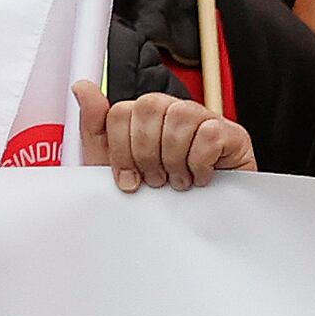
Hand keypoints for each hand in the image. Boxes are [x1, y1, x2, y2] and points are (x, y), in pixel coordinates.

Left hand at [79, 80, 255, 190]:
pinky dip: (199, 163)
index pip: (123, 110)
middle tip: (154, 178)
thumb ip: (95, 127)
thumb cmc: (158, 196)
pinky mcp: (232, 134)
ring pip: (180, 115)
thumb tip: (83, 87)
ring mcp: (205, 121)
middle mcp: (175, 113)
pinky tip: (198, 177)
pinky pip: (209, 133)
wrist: (198, 228)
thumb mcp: (114, 167)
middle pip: (149, 106)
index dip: (120, 148)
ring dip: (173, 158)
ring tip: (176, 180)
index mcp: (147, 119)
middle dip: (145, 152)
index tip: (127, 177)